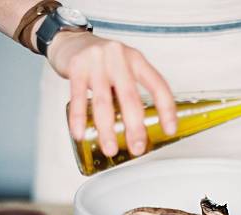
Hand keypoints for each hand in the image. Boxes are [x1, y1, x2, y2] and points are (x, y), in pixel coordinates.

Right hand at [47, 31, 176, 155]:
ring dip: (107, 129)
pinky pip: (78, 97)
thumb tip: (139, 128)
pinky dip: (79, 118)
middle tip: (137, 148)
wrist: (70, 39)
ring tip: (110, 148)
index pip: (158, 85)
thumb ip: (131, 91)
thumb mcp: (124, 67)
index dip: (166, 109)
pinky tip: (81, 134)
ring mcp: (97, 62)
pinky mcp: (76, 67)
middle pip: (130, 97)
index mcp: (136, 59)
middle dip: (134, 127)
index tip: (169, 130)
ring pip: (104, 102)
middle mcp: (119, 58)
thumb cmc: (102, 60)